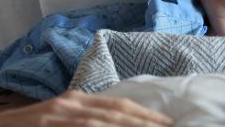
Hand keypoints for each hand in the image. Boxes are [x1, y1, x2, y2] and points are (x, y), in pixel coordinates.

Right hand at [0, 90, 172, 126]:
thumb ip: (84, 119)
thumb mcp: (57, 118)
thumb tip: (114, 122)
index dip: (146, 116)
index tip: (169, 124)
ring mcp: (55, 118)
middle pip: (117, 115)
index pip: (119, 107)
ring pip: (100, 125)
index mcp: (75, 100)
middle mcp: (68, 105)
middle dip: (145, 124)